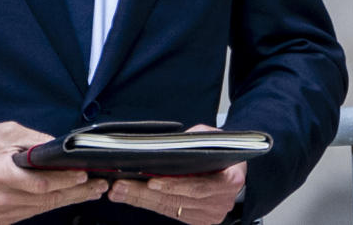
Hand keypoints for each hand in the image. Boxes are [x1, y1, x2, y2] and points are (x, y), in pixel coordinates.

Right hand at [0, 121, 108, 224]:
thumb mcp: (8, 132)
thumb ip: (36, 142)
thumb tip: (62, 149)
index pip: (40, 183)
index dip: (65, 181)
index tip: (84, 174)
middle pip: (46, 199)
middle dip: (75, 192)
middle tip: (97, 186)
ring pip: (42, 208)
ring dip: (67, 199)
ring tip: (89, 191)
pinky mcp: (0, 219)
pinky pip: (32, 212)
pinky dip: (49, 203)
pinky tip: (64, 196)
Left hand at [107, 124, 245, 223]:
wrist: (233, 166)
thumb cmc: (221, 148)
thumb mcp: (213, 136)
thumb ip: (196, 137)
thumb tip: (170, 142)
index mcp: (230, 180)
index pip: (199, 187)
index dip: (174, 185)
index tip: (151, 181)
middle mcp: (222, 201)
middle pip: (178, 200)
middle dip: (145, 193)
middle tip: (121, 185)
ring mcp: (210, 213)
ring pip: (170, 208)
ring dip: (141, 199)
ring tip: (119, 191)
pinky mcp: (199, 219)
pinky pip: (170, 212)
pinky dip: (149, 203)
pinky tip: (131, 196)